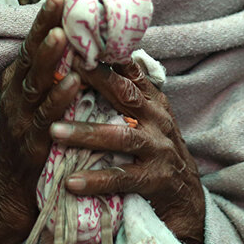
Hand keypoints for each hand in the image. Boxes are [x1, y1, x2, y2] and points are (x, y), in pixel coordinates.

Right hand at [0, 0, 80, 243]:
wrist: (17, 189)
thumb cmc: (36, 136)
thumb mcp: (41, 98)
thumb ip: (53, 70)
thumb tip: (77, 36)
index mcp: (20, 77)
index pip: (34, 39)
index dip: (47, 14)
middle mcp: (16, 91)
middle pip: (31, 51)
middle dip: (46, 24)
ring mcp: (20, 115)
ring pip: (36, 80)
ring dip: (50, 57)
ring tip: (65, 35)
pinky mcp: (30, 139)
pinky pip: (46, 114)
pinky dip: (59, 97)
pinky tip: (74, 82)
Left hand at [50, 60, 204, 243]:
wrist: (189, 203)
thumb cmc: (158, 156)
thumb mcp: (148, 121)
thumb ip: (127, 97)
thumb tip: (96, 64)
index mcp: (153, 103)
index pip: (130, 71)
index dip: (105, 55)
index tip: (78, 40)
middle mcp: (158, 120)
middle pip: (125, 94)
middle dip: (94, 80)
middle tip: (62, 69)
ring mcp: (159, 149)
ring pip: (120, 136)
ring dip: (85, 133)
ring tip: (54, 130)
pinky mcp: (156, 180)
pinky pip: (123, 178)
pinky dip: (96, 179)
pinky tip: (71, 181)